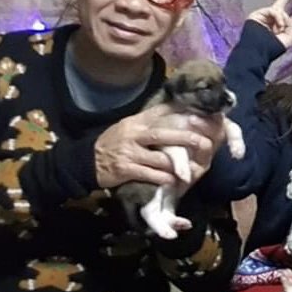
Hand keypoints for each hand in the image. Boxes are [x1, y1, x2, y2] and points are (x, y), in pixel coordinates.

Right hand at [94, 104, 218, 188]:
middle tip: (204, 142)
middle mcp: (133, 135)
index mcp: (136, 122)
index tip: (200, 114)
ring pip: (159, 158)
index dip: (180, 113)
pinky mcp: (125, 170)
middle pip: (162, 134)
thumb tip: (176, 109)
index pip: (160, 113)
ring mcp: (129, 153)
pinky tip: (173, 181)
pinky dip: (163, 178)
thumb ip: (150, 120)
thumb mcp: (130, 125)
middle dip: (185, 138)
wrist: (86, 161)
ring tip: (193, 168)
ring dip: (177, 165)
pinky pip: (149, 174)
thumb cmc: (114, 142)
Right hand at [247, 0, 291, 48]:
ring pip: (279, 10)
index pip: (285, 9)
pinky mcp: (257, 14)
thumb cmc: (273, 48)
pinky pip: (273, 11)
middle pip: (280, 2)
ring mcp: (263, 15)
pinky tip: (277, 27)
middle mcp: (271, 17)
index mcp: (278, 23)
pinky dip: (278, 18)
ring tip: (279, 30)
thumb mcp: (288, 37)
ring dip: (282, 20)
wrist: (259, 53)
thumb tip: (290, 15)